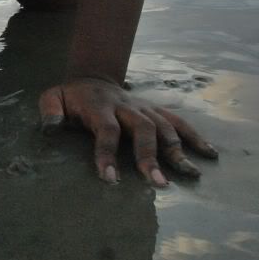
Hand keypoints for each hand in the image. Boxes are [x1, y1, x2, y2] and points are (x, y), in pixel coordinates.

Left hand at [39, 77, 216, 186]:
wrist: (93, 76)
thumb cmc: (71, 96)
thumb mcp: (52, 98)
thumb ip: (50, 111)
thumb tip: (51, 128)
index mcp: (100, 106)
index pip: (106, 130)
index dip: (107, 153)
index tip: (110, 179)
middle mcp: (126, 106)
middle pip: (143, 128)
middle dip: (150, 156)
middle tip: (157, 183)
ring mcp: (143, 107)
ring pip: (164, 126)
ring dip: (177, 150)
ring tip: (189, 174)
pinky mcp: (155, 110)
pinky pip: (178, 121)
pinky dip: (194, 136)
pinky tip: (209, 154)